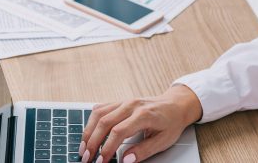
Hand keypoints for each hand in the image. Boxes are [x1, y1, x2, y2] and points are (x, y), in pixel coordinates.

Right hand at [79, 85, 202, 162]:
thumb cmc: (170, 123)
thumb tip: (125, 160)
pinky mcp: (120, 102)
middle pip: (104, 122)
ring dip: (88, 131)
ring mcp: (124, 101)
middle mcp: (131, 105)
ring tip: (83, 148)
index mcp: (143, 114)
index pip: (118, 131)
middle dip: (93, 142)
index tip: (100, 162)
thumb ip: (144, 151)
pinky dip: (92, 121)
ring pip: (99, 114)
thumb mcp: (163, 141)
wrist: (175, 105)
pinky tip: (88, 132)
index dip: (107, 148)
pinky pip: (101, 108)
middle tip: (86, 158)